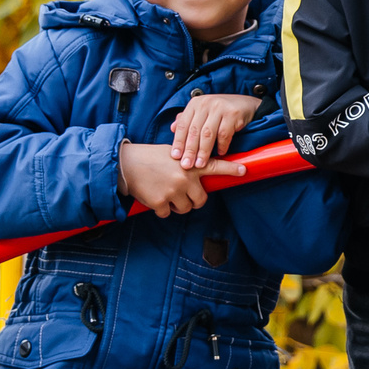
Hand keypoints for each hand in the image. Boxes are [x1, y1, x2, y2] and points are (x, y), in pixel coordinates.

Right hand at [120, 141, 243, 216]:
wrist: (124, 165)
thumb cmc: (148, 158)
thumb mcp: (172, 154)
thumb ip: (187, 162)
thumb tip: (198, 171)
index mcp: (189, 164)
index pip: (215, 166)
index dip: (231, 169)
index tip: (244, 170)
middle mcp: (184, 178)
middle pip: (201, 200)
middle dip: (193, 200)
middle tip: (182, 193)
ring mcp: (173, 191)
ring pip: (185, 209)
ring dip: (177, 205)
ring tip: (165, 192)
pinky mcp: (160, 203)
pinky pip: (167, 214)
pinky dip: (161, 209)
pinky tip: (153, 197)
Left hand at [169, 93, 261, 167]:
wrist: (246, 104)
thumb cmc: (221, 111)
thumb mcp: (203, 111)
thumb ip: (188, 119)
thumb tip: (172, 128)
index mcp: (195, 104)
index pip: (183, 124)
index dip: (178, 141)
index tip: (176, 156)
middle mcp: (206, 103)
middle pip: (194, 131)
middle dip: (189, 150)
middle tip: (186, 165)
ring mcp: (220, 108)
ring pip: (208, 134)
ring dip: (203, 151)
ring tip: (200, 164)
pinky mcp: (233, 114)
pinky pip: (224, 134)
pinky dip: (221, 146)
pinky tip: (220, 154)